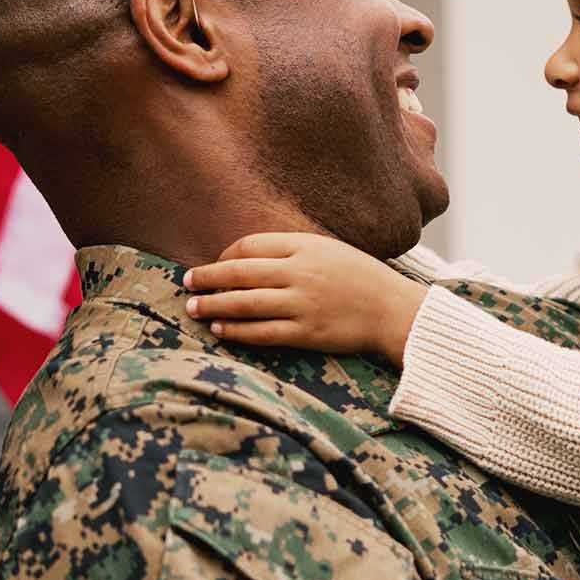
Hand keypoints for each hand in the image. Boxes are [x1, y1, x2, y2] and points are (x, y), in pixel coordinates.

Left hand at [183, 232, 427, 362]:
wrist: (393, 309)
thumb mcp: (328, 251)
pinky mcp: (306, 333)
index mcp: (305, 247)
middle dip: (207, 277)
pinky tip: (219, 328)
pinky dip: (236, 330)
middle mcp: (300, 273)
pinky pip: (262, 332)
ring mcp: (303, 304)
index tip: (215, 265)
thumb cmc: (359, 278)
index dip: (225, 256)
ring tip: (193, 307)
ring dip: (213, 304)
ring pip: (245, 303)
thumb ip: (292, 250)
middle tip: (186, 281)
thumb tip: (246, 259)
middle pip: (240, 272)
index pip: (250, 246)